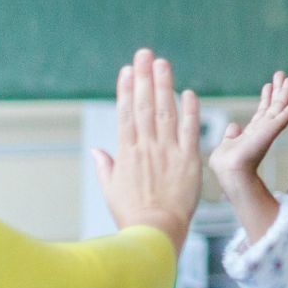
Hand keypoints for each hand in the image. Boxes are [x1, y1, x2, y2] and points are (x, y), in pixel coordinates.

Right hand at [94, 48, 202, 244]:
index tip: (127, 70)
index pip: (125, 114)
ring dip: (164, 86)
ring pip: (166, 112)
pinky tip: (189, 93)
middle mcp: (147, 147)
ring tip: (162, 63)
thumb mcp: (111, 190)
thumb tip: (97, 152)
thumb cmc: (132, 216)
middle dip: (144, 78)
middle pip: (144, 106)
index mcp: (127, 153)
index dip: (126, 90)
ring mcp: (168, 152)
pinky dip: (190, 112)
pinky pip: (190, 131)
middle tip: (145, 54)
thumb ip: (106, 167)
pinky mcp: (188, 161)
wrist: (155, 233)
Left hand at [209, 72, 287, 184]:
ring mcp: (269, 130)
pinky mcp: (272, 130)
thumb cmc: (225, 164)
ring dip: (286, 93)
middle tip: (282, 75)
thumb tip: (233, 126)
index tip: (268, 85)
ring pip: (281, 108)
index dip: (265, 98)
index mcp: (252, 133)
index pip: (261, 112)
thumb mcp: (226, 145)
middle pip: (274, 107)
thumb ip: (231, 135)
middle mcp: (263, 130)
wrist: (231, 171)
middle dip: (278, 91)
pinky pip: (285, 116)